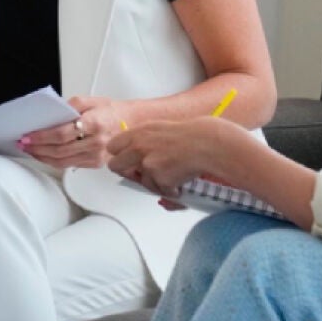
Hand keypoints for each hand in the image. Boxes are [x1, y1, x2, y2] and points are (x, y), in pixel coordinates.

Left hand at [19, 95, 134, 168]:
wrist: (133, 125)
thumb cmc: (112, 112)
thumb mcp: (93, 101)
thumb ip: (72, 105)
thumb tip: (53, 113)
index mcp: (95, 123)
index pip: (63, 133)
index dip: (43, 136)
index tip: (29, 135)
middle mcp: (97, 142)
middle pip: (60, 150)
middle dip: (38, 148)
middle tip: (23, 143)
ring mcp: (96, 156)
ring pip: (63, 161)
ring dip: (42, 156)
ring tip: (29, 150)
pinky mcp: (95, 164)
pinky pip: (69, 165)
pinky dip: (53, 161)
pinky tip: (43, 156)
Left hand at [106, 117, 245, 196]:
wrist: (208, 144)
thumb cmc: (190, 136)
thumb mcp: (160, 130)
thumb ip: (143, 141)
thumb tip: (131, 157)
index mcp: (138, 132)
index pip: (113, 146)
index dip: (119, 155)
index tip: (126, 160)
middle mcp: (138, 146)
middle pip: (115, 166)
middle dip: (127, 173)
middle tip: (142, 175)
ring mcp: (147, 162)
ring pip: (142, 182)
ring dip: (155, 183)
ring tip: (173, 174)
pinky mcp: (158, 177)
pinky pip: (160, 190)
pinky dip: (171, 189)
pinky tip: (181, 179)